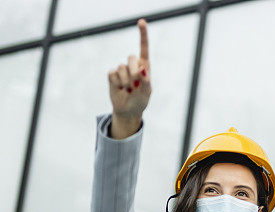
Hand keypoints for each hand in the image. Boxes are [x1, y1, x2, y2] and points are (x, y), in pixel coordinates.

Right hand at [108, 18, 150, 138]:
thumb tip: (141, 69)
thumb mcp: (147, 93)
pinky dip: (117, 83)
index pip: (144, 48)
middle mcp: (133, 65)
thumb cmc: (141, 101)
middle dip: (134, 71)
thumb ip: (145, 81)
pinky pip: (112, 73)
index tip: (141, 22)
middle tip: (135, 85)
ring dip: (126, 81)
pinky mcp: (112, 75)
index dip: (142, 35)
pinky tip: (120, 88)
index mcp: (145, 66)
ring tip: (128, 90)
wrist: (129, 110)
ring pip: (121, 68)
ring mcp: (122, 70)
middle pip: (131, 57)